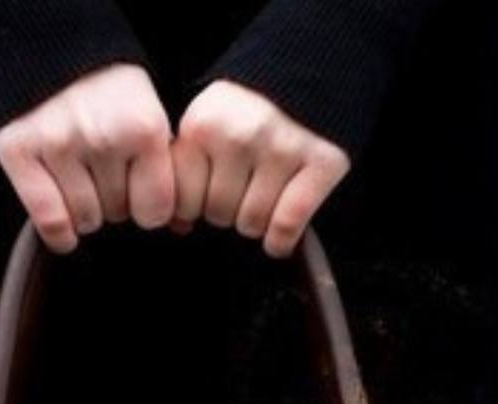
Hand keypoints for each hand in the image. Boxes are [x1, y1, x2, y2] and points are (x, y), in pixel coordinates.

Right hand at [0, 63, 176, 253]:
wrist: (53, 46)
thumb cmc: (112, 90)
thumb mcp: (153, 115)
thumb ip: (170, 169)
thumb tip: (182, 228)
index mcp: (144, 127)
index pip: (154, 213)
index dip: (147, 204)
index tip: (137, 183)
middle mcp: (102, 135)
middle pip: (117, 215)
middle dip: (114, 199)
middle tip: (103, 166)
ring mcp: (58, 142)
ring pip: (85, 221)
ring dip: (85, 209)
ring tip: (81, 174)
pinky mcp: (20, 149)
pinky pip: (50, 222)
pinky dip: (58, 232)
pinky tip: (63, 228)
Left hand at [172, 80, 349, 257]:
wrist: (314, 69)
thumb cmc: (250, 108)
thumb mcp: (206, 122)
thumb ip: (185, 167)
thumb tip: (177, 226)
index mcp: (202, 124)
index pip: (184, 201)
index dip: (198, 202)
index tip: (212, 187)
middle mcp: (239, 135)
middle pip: (219, 215)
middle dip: (230, 209)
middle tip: (246, 185)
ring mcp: (281, 149)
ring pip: (252, 225)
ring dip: (258, 221)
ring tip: (266, 192)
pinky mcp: (320, 163)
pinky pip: (285, 228)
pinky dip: (281, 239)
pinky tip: (281, 232)